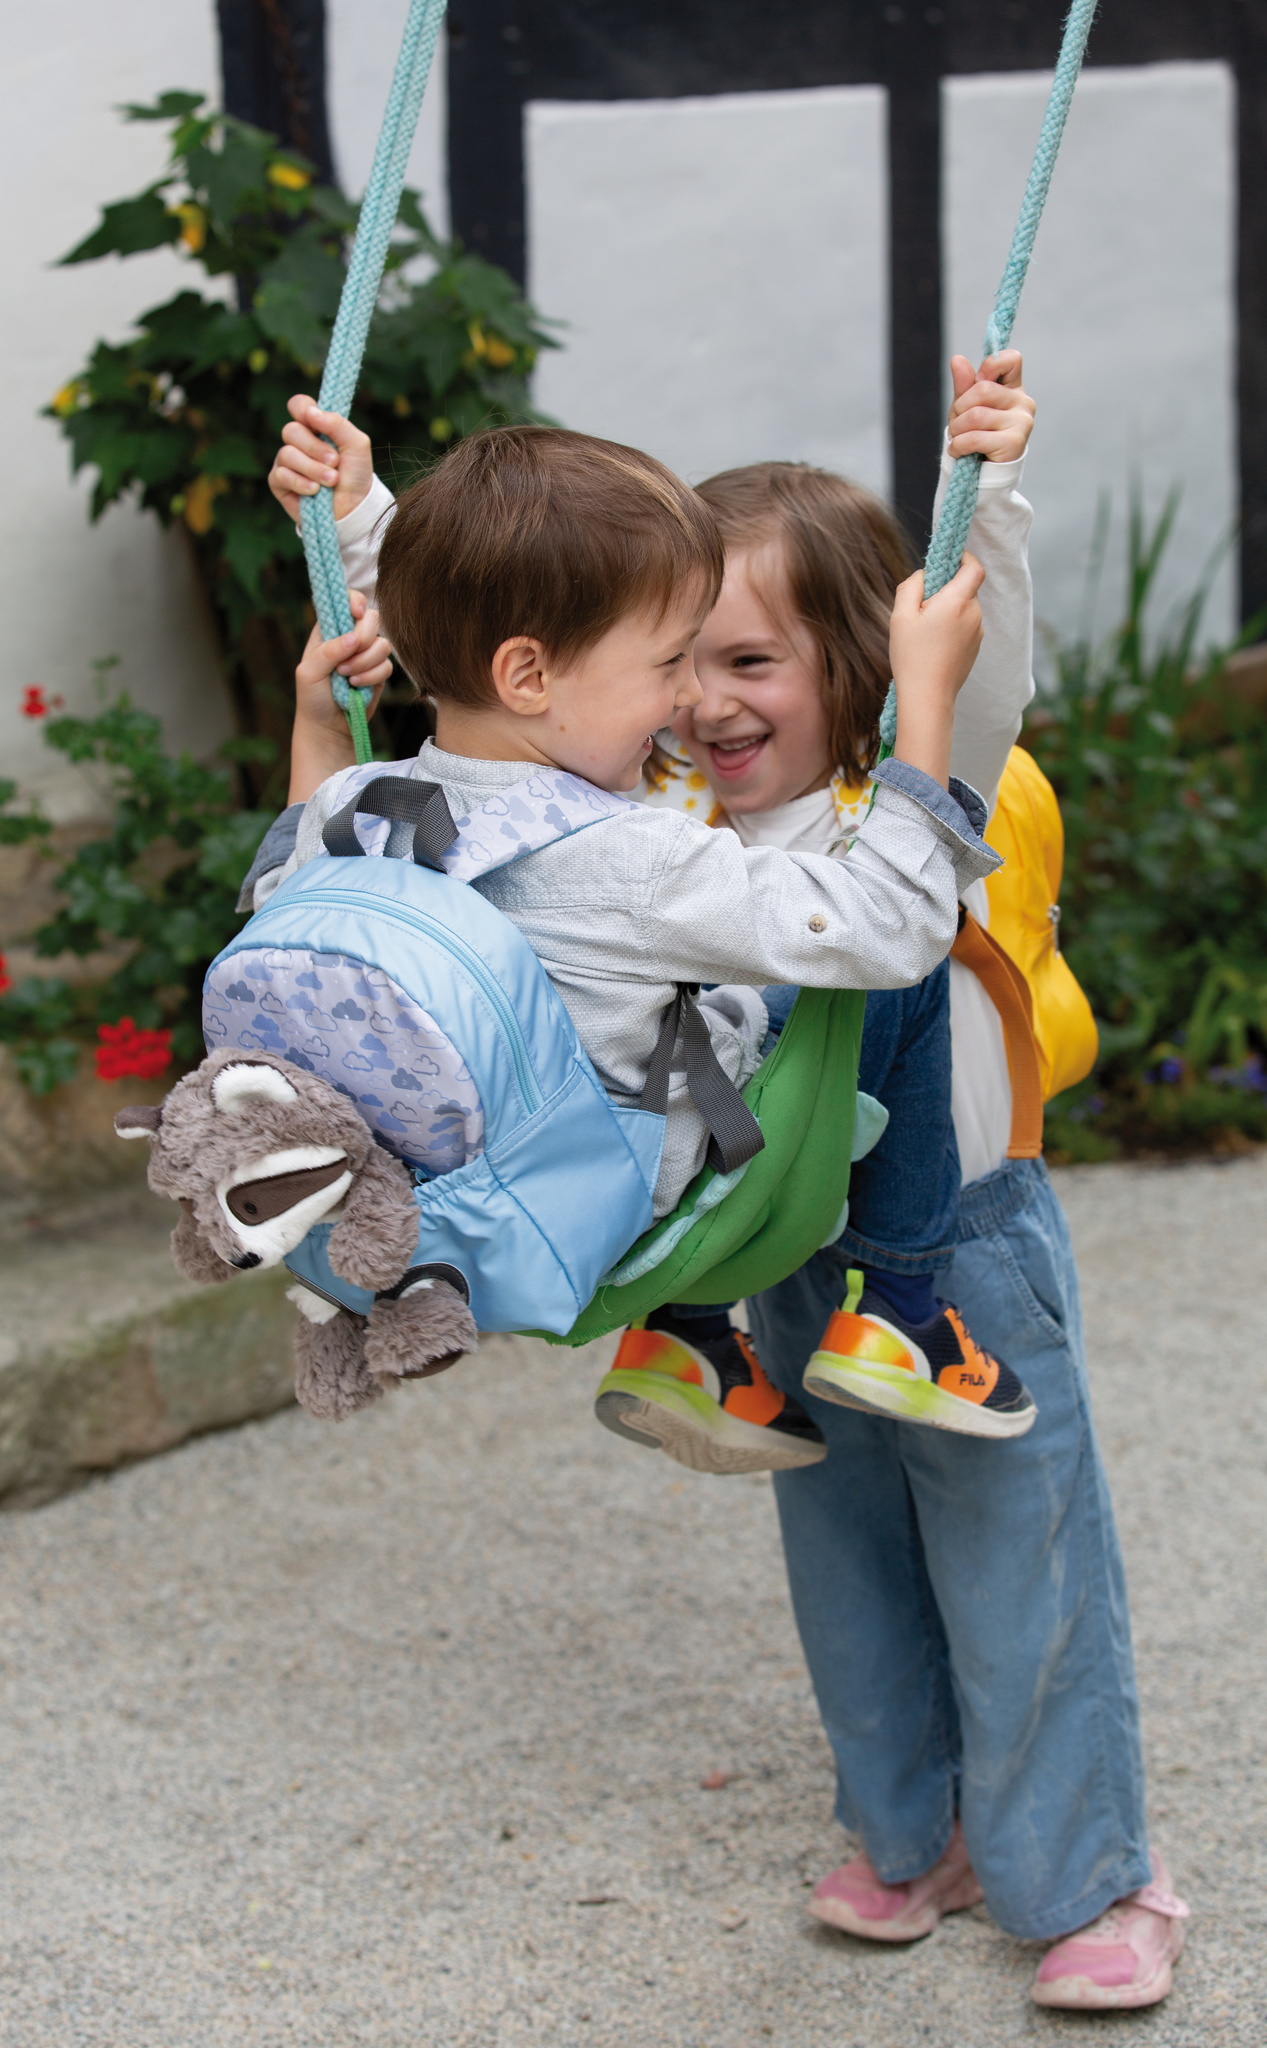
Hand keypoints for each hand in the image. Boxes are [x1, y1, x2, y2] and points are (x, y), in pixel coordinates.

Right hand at [268, 395, 375, 521]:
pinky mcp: (279, 482)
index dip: (302, 408)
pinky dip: (301, 483)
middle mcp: (298, 442)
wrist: (353, 509)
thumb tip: (311, 413)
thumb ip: (337, 424)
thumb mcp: (357, 445)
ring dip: (313, 468)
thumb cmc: (356, 476)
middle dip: (315, 448)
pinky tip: (315, 491)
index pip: (299, 405)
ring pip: (286, 454)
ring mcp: (286, 461)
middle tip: (335, 462)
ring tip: (331, 481)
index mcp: (316, 428)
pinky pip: (281, 474)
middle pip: (291, 430)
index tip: (313, 419)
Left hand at [289, 589, 392, 803]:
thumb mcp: (308, 673)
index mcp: (329, 629)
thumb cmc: (312, 698)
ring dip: (366, 662)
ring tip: (346, 678)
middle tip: (348, 655)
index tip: (356, 613)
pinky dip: (372, 677)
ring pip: (383, 644)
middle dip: (364, 636)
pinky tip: (356, 687)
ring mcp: (366, 655)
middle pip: (372, 618)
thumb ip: (327, 652)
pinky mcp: (378, 673)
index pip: (346, 600)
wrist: (327, 727)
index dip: (355, 600)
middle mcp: (350, 637)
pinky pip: (387, 666)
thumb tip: (352, 638)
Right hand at [889, 553, 984, 785]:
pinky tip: (932, 645)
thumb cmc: (912, 657)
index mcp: (958, 601)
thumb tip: (923, 575)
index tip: (949, 559)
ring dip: (947, 610)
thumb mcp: (900, 616)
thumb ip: (911, 586)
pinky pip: (964, 626)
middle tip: (921, 606)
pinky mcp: (975, 648)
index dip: (964, 558)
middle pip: (965, 588)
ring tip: (924, 631)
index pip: (974, 567)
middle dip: (946, 589)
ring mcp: (977, 632)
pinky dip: (951, 627)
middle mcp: (974, 614)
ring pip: (964, 608)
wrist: (928, 698)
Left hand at [946, 351, 1034, 463]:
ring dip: (957, 429)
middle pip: (983, 390)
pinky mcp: (1015, 443)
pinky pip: (975, 437)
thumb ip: (964, 384)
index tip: (977, 383)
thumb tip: (957, 359)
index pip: (1011, 359)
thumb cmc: (976, 435)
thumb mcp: (965, 407)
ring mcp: (1022, 422)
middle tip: (957, 424)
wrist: (982, 473)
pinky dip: (958, 445)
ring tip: (958, 439)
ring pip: (976, 415)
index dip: (989, 367)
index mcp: (1014, 388)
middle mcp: (1023, 402)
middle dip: (960, 408)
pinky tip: (958, 451)